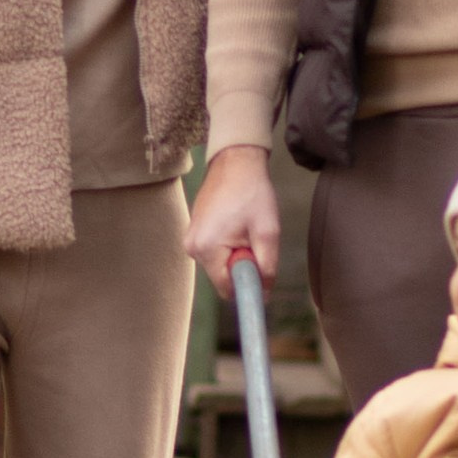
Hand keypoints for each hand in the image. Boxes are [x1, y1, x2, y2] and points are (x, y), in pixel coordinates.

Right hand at [188, 143, 280, 292]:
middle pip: (222, 277)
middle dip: (241, 265)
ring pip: (219, 264)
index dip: (247, 284)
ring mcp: (190, 239)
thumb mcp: (267, 232)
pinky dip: (228, 246)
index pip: (226, 288)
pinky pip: (214, 252)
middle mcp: (191, 247)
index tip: (261, 267)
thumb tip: (264, 295)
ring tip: (244, 229)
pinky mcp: (193, 231)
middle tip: (254, 240)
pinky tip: (235, 225)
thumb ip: (266, 267)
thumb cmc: (252, 193)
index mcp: (206, 248)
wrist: (235, 162)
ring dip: (235, 254)